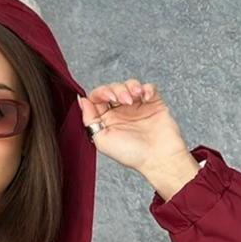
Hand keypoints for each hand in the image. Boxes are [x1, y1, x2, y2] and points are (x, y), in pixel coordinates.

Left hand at [76, 78, 191, 175]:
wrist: (158, 156)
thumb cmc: (131, 154)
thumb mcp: (102, 140)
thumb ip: (90, 120)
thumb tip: (82, 101)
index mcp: (107, 120)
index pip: (98, 99)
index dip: (100, 93)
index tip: (107, 98)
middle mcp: (121, 113)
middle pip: (112, 89)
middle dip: (115, 90)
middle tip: (122, 99)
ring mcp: (137, 107)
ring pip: (129, 85)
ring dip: (130, 87)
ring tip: (134, 98)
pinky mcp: (153, 103)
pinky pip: (148, 87)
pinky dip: (146, 89)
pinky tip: (145, 97)